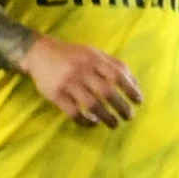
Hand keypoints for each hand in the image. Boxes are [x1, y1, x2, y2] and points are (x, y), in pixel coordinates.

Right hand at [23, 34, 142, 126]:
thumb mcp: (95, 54)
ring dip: (106, 117)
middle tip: (129, 116)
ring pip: (91, 104)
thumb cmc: (74, 55)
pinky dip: (85, 120)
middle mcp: (82, 70)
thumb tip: (136, 84)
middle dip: (121, 106)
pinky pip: (73, 112)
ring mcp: (68, 83)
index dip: (131, 89)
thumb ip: (115, 65)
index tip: (139, 101)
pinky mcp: (55, 95)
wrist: (39, 53)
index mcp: (94, 59)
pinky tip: (93, 122)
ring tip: (115, 124)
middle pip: (106, 92)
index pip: (118, 75)